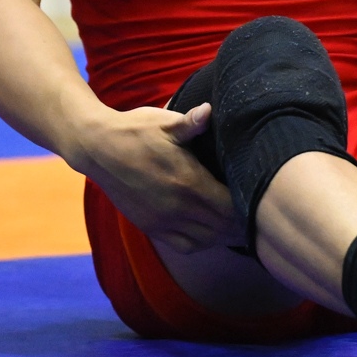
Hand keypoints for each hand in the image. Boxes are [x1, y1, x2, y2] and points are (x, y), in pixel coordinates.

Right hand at [68, 102, 242, 256]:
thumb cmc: (134, 130)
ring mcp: (162, 221)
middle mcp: (177, 208)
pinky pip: (184, 245)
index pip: (230, 208)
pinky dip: (202, 242)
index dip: (248, 208)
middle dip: (241, 224)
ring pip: (206, 241)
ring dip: (224, 235)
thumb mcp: (164, 122)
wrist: (96, 148)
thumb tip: (210, 110)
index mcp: (188, 182)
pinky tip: (209, 231)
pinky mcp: (150, 226)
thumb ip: (191, 122)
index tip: (260, 199)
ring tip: (236, 224)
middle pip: (223, 228)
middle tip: (256, 215)